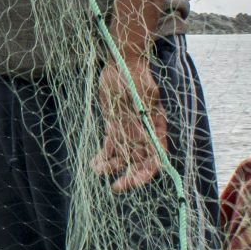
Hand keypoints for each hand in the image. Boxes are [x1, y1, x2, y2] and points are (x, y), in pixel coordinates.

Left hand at [91, 54, 167, 193]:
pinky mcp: (114, 126)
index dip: (148, 171)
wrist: (122, 62)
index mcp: (156, 128)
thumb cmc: (136, 76)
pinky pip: (109, 147)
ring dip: (111, 168)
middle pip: (139, 162)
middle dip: (129, 176)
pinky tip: (94, 164)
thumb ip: (144, 115)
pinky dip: (102, 157)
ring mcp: (128, 130)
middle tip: (116, 187)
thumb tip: (145, 137)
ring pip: (122, 157)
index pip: (157, 156)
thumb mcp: (142, 95)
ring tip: (98, 170)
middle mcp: (143, 133)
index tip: (135, 180)